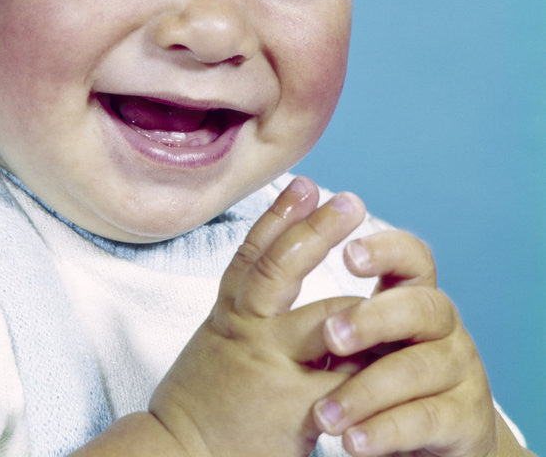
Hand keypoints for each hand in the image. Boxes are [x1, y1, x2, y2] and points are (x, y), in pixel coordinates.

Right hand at [149, 177, 367, 456]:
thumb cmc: (203, 398)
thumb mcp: (219, 338)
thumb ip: (250, 307)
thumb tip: (287, 263)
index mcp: (229, 315)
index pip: (254, 254)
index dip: (280, 215)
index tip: (304, 183)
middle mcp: (248, 333)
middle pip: (282, 269)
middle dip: (318, 231)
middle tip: (349, 201)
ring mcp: (273, 372)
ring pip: (330, 321)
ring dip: (362, 307)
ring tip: (394, 280)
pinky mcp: (298, 415)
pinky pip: (347, 381)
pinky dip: (369, 366)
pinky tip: (393, 351)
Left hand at [311, 229, 524, 456]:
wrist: (434, 444)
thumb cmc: (382, 378)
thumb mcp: (361, 344)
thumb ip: (334, 322)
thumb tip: (274, 313)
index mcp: (414, 295)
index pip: (411, 257)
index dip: (385, 250)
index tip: (347, 254)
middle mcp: (443, 326)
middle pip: (420, 306)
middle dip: (372, 318)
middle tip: (330, 335)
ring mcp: (460, 371)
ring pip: (417, 368)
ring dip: (365, 390)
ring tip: (322, 415)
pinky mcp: (466, 419)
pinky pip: (426, 419)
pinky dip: (385, 430)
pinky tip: (353, 443)